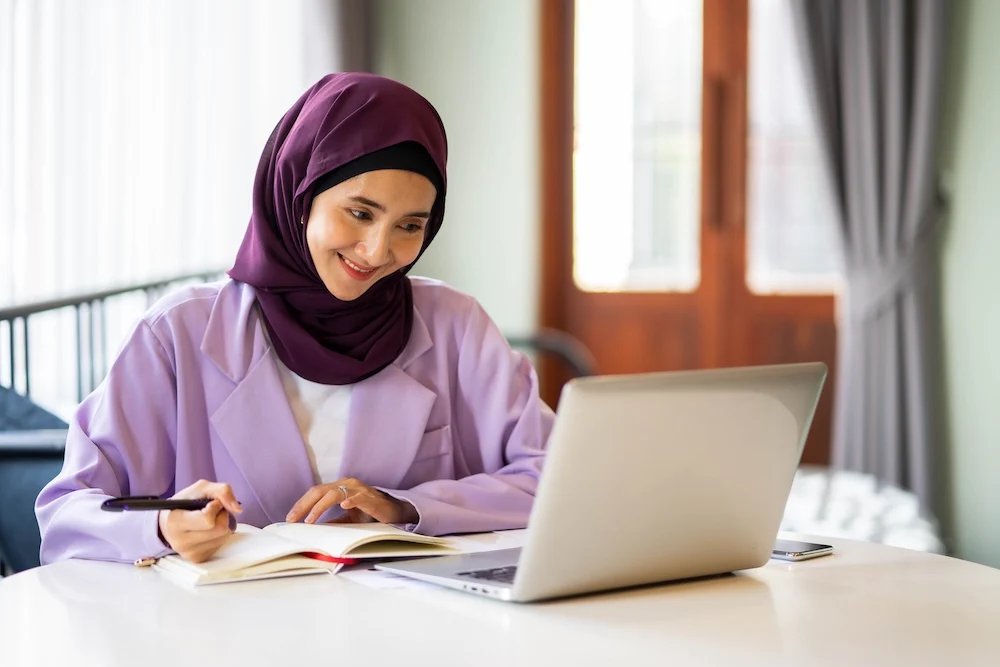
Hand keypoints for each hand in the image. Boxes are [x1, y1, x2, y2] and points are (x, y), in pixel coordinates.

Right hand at [157, 480, 242, 562]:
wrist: (170, 523)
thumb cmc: (186, 503)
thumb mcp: (201, 488)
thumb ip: (222, 491)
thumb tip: (237, 509)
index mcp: (174, 522)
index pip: (207, 520)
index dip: (215, 507)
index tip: (210, 503)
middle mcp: (179, 542)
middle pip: (219, 529)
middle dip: (221, 515)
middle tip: (212, 510)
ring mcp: (189, 553)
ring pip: (223, 536)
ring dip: (222, 524)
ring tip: (209, 520)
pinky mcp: (198, 559)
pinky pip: (221, 544)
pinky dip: (219, 534)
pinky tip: (208, 530)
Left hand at [285, 477, 417, 525]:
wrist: (393, 513)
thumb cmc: (370, 514)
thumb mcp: (347, 518)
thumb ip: (332, 520)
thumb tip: (314, 528)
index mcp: (340, 488)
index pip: (315, 493)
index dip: (301, 504)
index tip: (290, 518)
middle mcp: (347, 484)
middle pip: (319, 491)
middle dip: (303, 506)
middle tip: (292, 519)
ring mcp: (359, 490)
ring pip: (333, 494)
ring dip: (319, 507)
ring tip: (309, 520)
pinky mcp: (370, 498)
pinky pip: (358, 497)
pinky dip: (350, 501)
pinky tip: (343, 506)